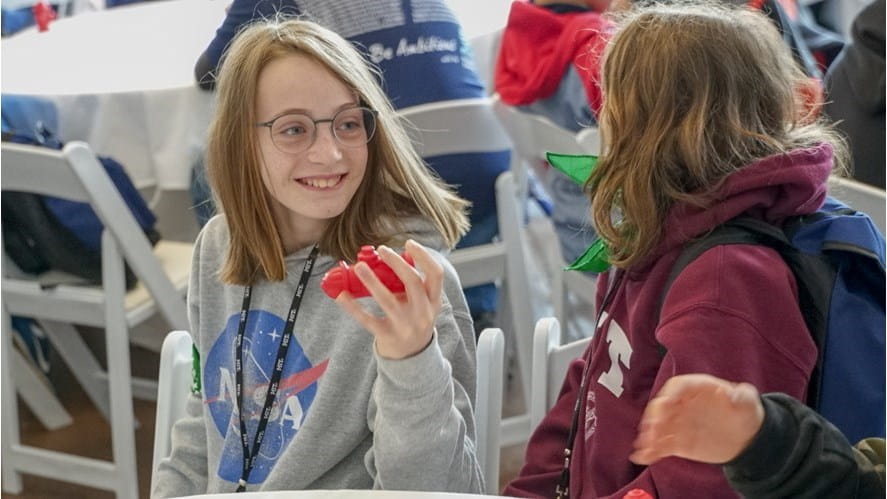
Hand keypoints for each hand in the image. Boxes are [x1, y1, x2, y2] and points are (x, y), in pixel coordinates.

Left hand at [335, 240, 441, 359]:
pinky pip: (368, 319)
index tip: (408, 243)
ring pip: (387, 299)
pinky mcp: (387, 335)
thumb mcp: (422, 304)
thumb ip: (412, 284)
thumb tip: (390, 257)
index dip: (423, 256)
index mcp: (433, 300)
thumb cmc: (414, 321)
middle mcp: (422, 312)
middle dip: (396, 262)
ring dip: (372, 281)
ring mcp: (405, 325)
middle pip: (412, 281)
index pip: (436, 274)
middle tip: (381, 250)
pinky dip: (353, 306)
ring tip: (359, 266)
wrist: (412, 356)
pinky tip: (341, 295)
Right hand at [630, 374, 764, 464]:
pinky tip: (643, 457)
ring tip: (645, 446)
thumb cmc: (744, 412)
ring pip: (658, 427)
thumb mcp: (748, 400)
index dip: (670, 394)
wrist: (745, 436)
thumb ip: (742, 395)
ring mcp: (677, 423)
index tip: (665, 403)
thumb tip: (732, 395)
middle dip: (655, 417)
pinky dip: (650, 450)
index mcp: (696, 389)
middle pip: (662, 406)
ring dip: (649, 436)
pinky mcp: (677, 441)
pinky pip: (660, 445)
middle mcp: (681, 404)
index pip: (677, 386)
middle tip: (653, 429)